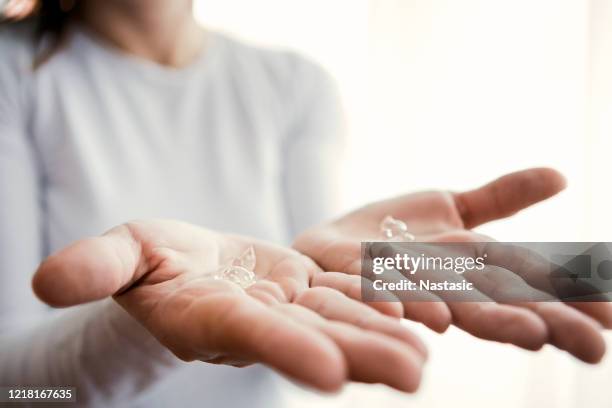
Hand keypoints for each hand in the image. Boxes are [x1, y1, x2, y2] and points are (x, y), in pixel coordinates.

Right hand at [33, 220, 426, 391]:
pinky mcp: (309, 290)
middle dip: (360, 353)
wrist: (188, 265)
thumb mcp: (122, 253)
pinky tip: (424, 309)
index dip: (286, 350)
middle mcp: (260, 320)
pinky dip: (383, 301)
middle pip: (314, 339)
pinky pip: (349, 296)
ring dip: (385, 333)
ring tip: (432, 349)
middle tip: (413, 373)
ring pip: (341, 321)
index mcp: (212, 316)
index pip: (250, 336)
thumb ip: (96, 266)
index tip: (328, 373)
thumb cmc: (149, 262)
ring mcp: (290, 307)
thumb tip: (45, 280)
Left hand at [294, 168, 611, 362]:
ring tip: (527, 332)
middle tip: (593, 347)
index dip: (569, 303)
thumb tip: (561, 176)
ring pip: (448, 305)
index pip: (528, 288)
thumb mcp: (454, 208)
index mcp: (470, 270)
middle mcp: (442, 285)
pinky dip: (400, 302)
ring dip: (487, 320)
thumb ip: (502, 198)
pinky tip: (424, 314)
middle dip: (544, 322)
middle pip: (499, 306)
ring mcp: (401, 286)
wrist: (333, 243)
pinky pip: (378, 291)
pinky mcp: (357, 279)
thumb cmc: (396, 233)